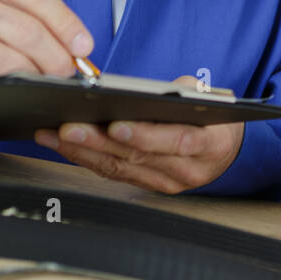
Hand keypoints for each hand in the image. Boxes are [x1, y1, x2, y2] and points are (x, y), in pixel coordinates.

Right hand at [0, 0, 91, 89]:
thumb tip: (76, 45)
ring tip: (47, 82)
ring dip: (38, 76)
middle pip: (27, 29)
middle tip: (68, 71)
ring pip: (13, 59)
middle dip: (57, 56)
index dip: (66, 21)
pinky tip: (18, 91)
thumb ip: (27, 14)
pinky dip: (13, 90)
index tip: (84, 44)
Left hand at [34, 76, 244, 192]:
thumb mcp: (207, 97)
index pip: (177, 142)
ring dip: (84, 152)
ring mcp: (168, 182)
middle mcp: (188, 169)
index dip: (145, 135)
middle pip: (139, 157)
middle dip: (99, 142)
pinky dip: (86, 160)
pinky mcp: (149, 186)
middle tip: (68, 128)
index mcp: (209, 144)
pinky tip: (64, 146)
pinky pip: (114, 174)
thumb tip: (139, 93)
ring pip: (120, 169)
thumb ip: (179, 93)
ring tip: (55, 134)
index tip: (115, 125)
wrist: (225, 149)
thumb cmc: (212, 117)